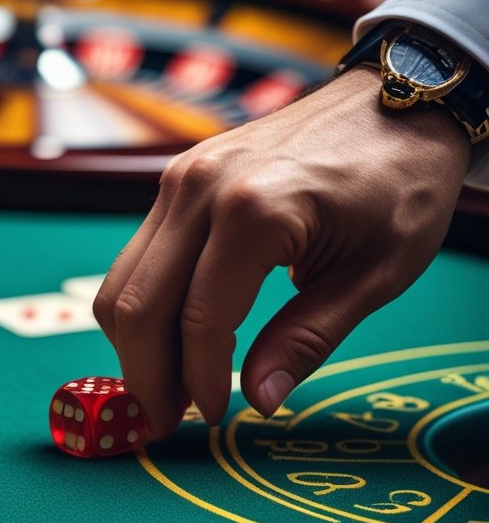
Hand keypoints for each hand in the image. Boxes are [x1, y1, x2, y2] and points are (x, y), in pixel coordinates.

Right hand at [92, 67, 469, 436]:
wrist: (395, 99)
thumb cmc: (400, 183)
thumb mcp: (376, 274)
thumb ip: (308, 339)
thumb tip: (258, 400)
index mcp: (256, 212)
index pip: (199, 321)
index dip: (198, 382)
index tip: (212, 420)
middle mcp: (200, 190)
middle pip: (135, 305)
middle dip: (145, 375)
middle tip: (165, 422)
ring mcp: (179, 179)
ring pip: (123, 283)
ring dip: (137, 344)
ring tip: (171, 384)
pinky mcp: (176, 180)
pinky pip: (139, 257)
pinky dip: (147, 307)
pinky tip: (180, 337)